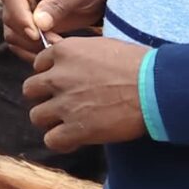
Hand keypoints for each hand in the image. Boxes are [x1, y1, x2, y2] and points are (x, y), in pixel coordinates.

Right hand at [0, 0, 113, 61]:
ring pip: (11, 28)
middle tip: (53, 42)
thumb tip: (38, 23)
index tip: (35, 33)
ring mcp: (23, 3)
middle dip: (28, 33)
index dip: (19, 15)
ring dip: (29, 43)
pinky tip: (49, 50)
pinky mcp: (28, 19)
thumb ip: (59, 4)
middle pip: (9, 13)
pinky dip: (30, 48)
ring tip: (55, 45)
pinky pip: (19, 38)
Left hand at [23, 37, 149, 150]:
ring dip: (51, 121)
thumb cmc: (140, 65)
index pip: (39, 64)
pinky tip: (75, 140)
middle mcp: (58, 76)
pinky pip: (52, 140)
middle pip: (31, 90)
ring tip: (70, 123)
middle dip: (45, 97)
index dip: (50, 74)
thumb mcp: (104, 46)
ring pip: (37, 116)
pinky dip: (61, 142)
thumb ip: (81, 54)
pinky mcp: (75, 129)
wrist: (157, 87)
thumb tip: (77, 62)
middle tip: (63, 103)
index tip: (65, 82)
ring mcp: (64, 103)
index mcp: (65, 51)